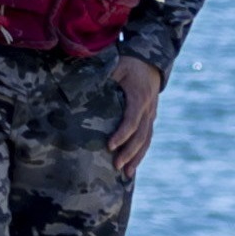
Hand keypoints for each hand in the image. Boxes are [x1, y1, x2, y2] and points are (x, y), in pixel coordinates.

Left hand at [108, 54, 163, 175]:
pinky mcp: (150, 118)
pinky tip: (132, 166)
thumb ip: (104, 76)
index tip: (109, 146)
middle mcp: (148, 108)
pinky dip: (140, 153)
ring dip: (137, 157)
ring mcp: (151, 114)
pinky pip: (147, 138)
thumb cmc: (130, 63)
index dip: (122, 134)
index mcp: (139, 96)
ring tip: (126, 173)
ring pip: (146, 139)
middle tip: (116, 166)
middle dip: (129, 152)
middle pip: (141, 135)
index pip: (132, 120)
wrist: (152, 62)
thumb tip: (82, 87)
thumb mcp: (117, 64)